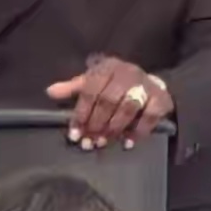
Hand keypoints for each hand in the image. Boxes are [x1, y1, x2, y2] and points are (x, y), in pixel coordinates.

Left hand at [46, 55, 173, 149]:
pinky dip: (138, 131)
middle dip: (96, 123)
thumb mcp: (95, 81)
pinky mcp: (161, 98)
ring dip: (113, 128)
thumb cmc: (116, 84)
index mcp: (109, 67)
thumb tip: (50, 91)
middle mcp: (128, 72)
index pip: (91, 89)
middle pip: (109, 99)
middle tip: (88, 142)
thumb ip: (74, 88)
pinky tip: (127, 143)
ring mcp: (146, 85)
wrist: (151, 83)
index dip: (81, 113)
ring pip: (128, 107)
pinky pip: (149, 115)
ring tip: (102, 143)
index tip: (74, 134)